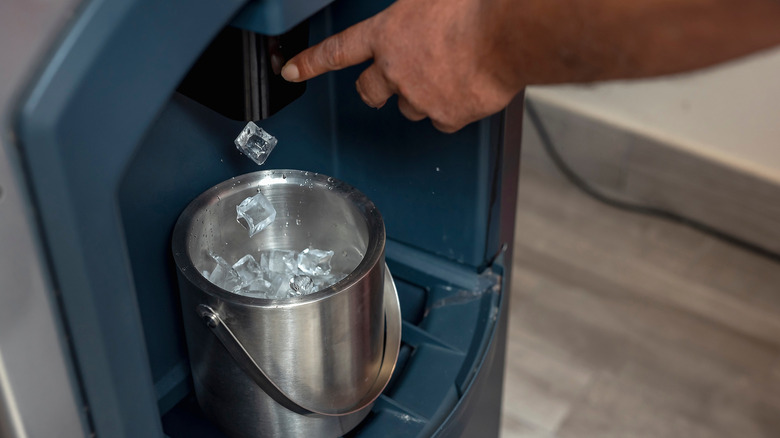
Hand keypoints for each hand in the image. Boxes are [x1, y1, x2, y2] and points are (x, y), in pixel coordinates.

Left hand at [281, 0, 519, 132]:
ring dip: (420, 96)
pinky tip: (465, 90)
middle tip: (388, 85)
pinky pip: (442, 120)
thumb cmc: (473, 7)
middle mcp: (396, 69)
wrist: (506, 33)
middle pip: (368, 91)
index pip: (338, 50)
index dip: (311, 61)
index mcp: (387, 34)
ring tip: (447, 75)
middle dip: (373, 90)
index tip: (291, 70)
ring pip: (409, 107)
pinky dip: (452, 110)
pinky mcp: (445, 116)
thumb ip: (413, 10)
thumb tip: (414, 12)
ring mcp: (419, 96)